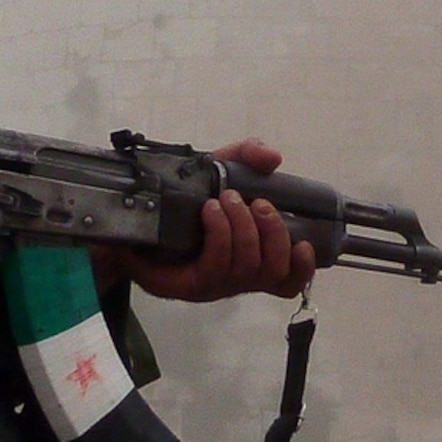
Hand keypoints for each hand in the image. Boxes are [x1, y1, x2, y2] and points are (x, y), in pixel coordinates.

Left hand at [109, 139, 317, 302]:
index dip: (303, 268)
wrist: (137, 213)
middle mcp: (236, 278)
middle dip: (271, 231)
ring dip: (241, 229)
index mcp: (251, 259)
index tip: (303, 242)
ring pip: (245, 268)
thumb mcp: (220, 168)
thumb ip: (247, 156)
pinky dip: (219, 236)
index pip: (287, 280)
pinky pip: (213, 268)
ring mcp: (211, 285)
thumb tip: (272, 158)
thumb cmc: (185, 199)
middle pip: (271, 270)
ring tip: (225, 200)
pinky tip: (211, 213)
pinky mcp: (184, 286)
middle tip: (254, 202)